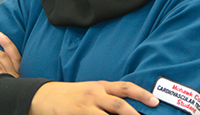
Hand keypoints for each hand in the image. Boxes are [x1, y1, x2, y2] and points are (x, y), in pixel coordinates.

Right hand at [29, 81, 158, 114]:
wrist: (45, 97)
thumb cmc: (73, 95)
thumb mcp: (91, 91)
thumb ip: (109, 97)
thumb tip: (131, 108)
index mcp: (101, 86)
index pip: (125, 88)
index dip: (141, 94)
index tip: (155, 102)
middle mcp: (95, 95)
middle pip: (119, 104)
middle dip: (134, 114)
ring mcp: (85, 107)